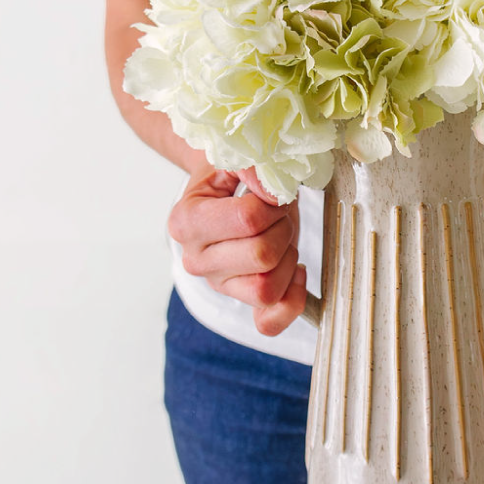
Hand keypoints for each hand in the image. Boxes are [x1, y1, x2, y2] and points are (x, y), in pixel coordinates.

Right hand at [167, 163, 307, 335]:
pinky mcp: (241, 303)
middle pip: (261, 255)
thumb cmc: (232, 179)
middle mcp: (196, 260)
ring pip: (267, 289)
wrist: (225, 193)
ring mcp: (218, 286)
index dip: (274, 205)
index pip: (248, 220)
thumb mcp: (235, 162)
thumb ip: (252, 168)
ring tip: (281, 239)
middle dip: (282, 229)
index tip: (272, 195)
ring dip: (287, 260)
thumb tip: (273, 192)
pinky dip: (291, 301)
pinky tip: (296, 272)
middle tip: (279, 216)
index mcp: (186, 222)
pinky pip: (269, 322)